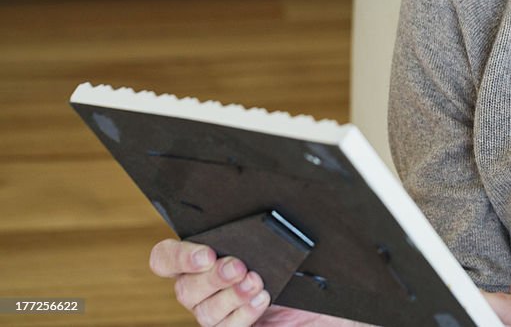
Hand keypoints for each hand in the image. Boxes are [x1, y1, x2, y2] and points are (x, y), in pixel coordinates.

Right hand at [149, 239, 364, 326]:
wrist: (335, 305)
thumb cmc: (309, 269)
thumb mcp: (287, 242)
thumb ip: (265, 228)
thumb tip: (264, 205)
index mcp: (209, 257)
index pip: (166, 259)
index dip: (177, 256)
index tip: (206, 252)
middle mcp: (208, 287)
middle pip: (184, 286)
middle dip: (211, 276)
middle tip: (239, 266)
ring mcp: (221, 313)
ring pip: (203, 310)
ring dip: (229, 296)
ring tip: (257, 282)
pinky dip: (242, 314)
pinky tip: (262, 300)